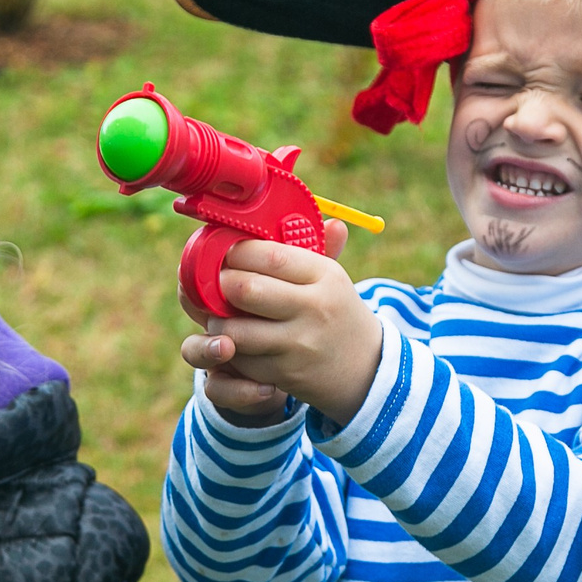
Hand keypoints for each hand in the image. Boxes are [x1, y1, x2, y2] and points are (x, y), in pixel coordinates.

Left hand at [177, 223, 381, 427]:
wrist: (366, 366)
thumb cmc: (334, 309)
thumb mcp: (329, 276)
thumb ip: (302, 245)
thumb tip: (281, 208)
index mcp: (323, 275)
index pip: (269, 255)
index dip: (237, 251)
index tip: (225, 252)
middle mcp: (313, 307)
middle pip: (247, 289)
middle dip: (221, 284)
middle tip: (215, 282)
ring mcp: (300, 343)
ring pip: (237, 330)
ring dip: (218, 322)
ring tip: (219, 314)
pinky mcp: (287, 373)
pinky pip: (242, 360)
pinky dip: (231, 350)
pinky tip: (234, 341)